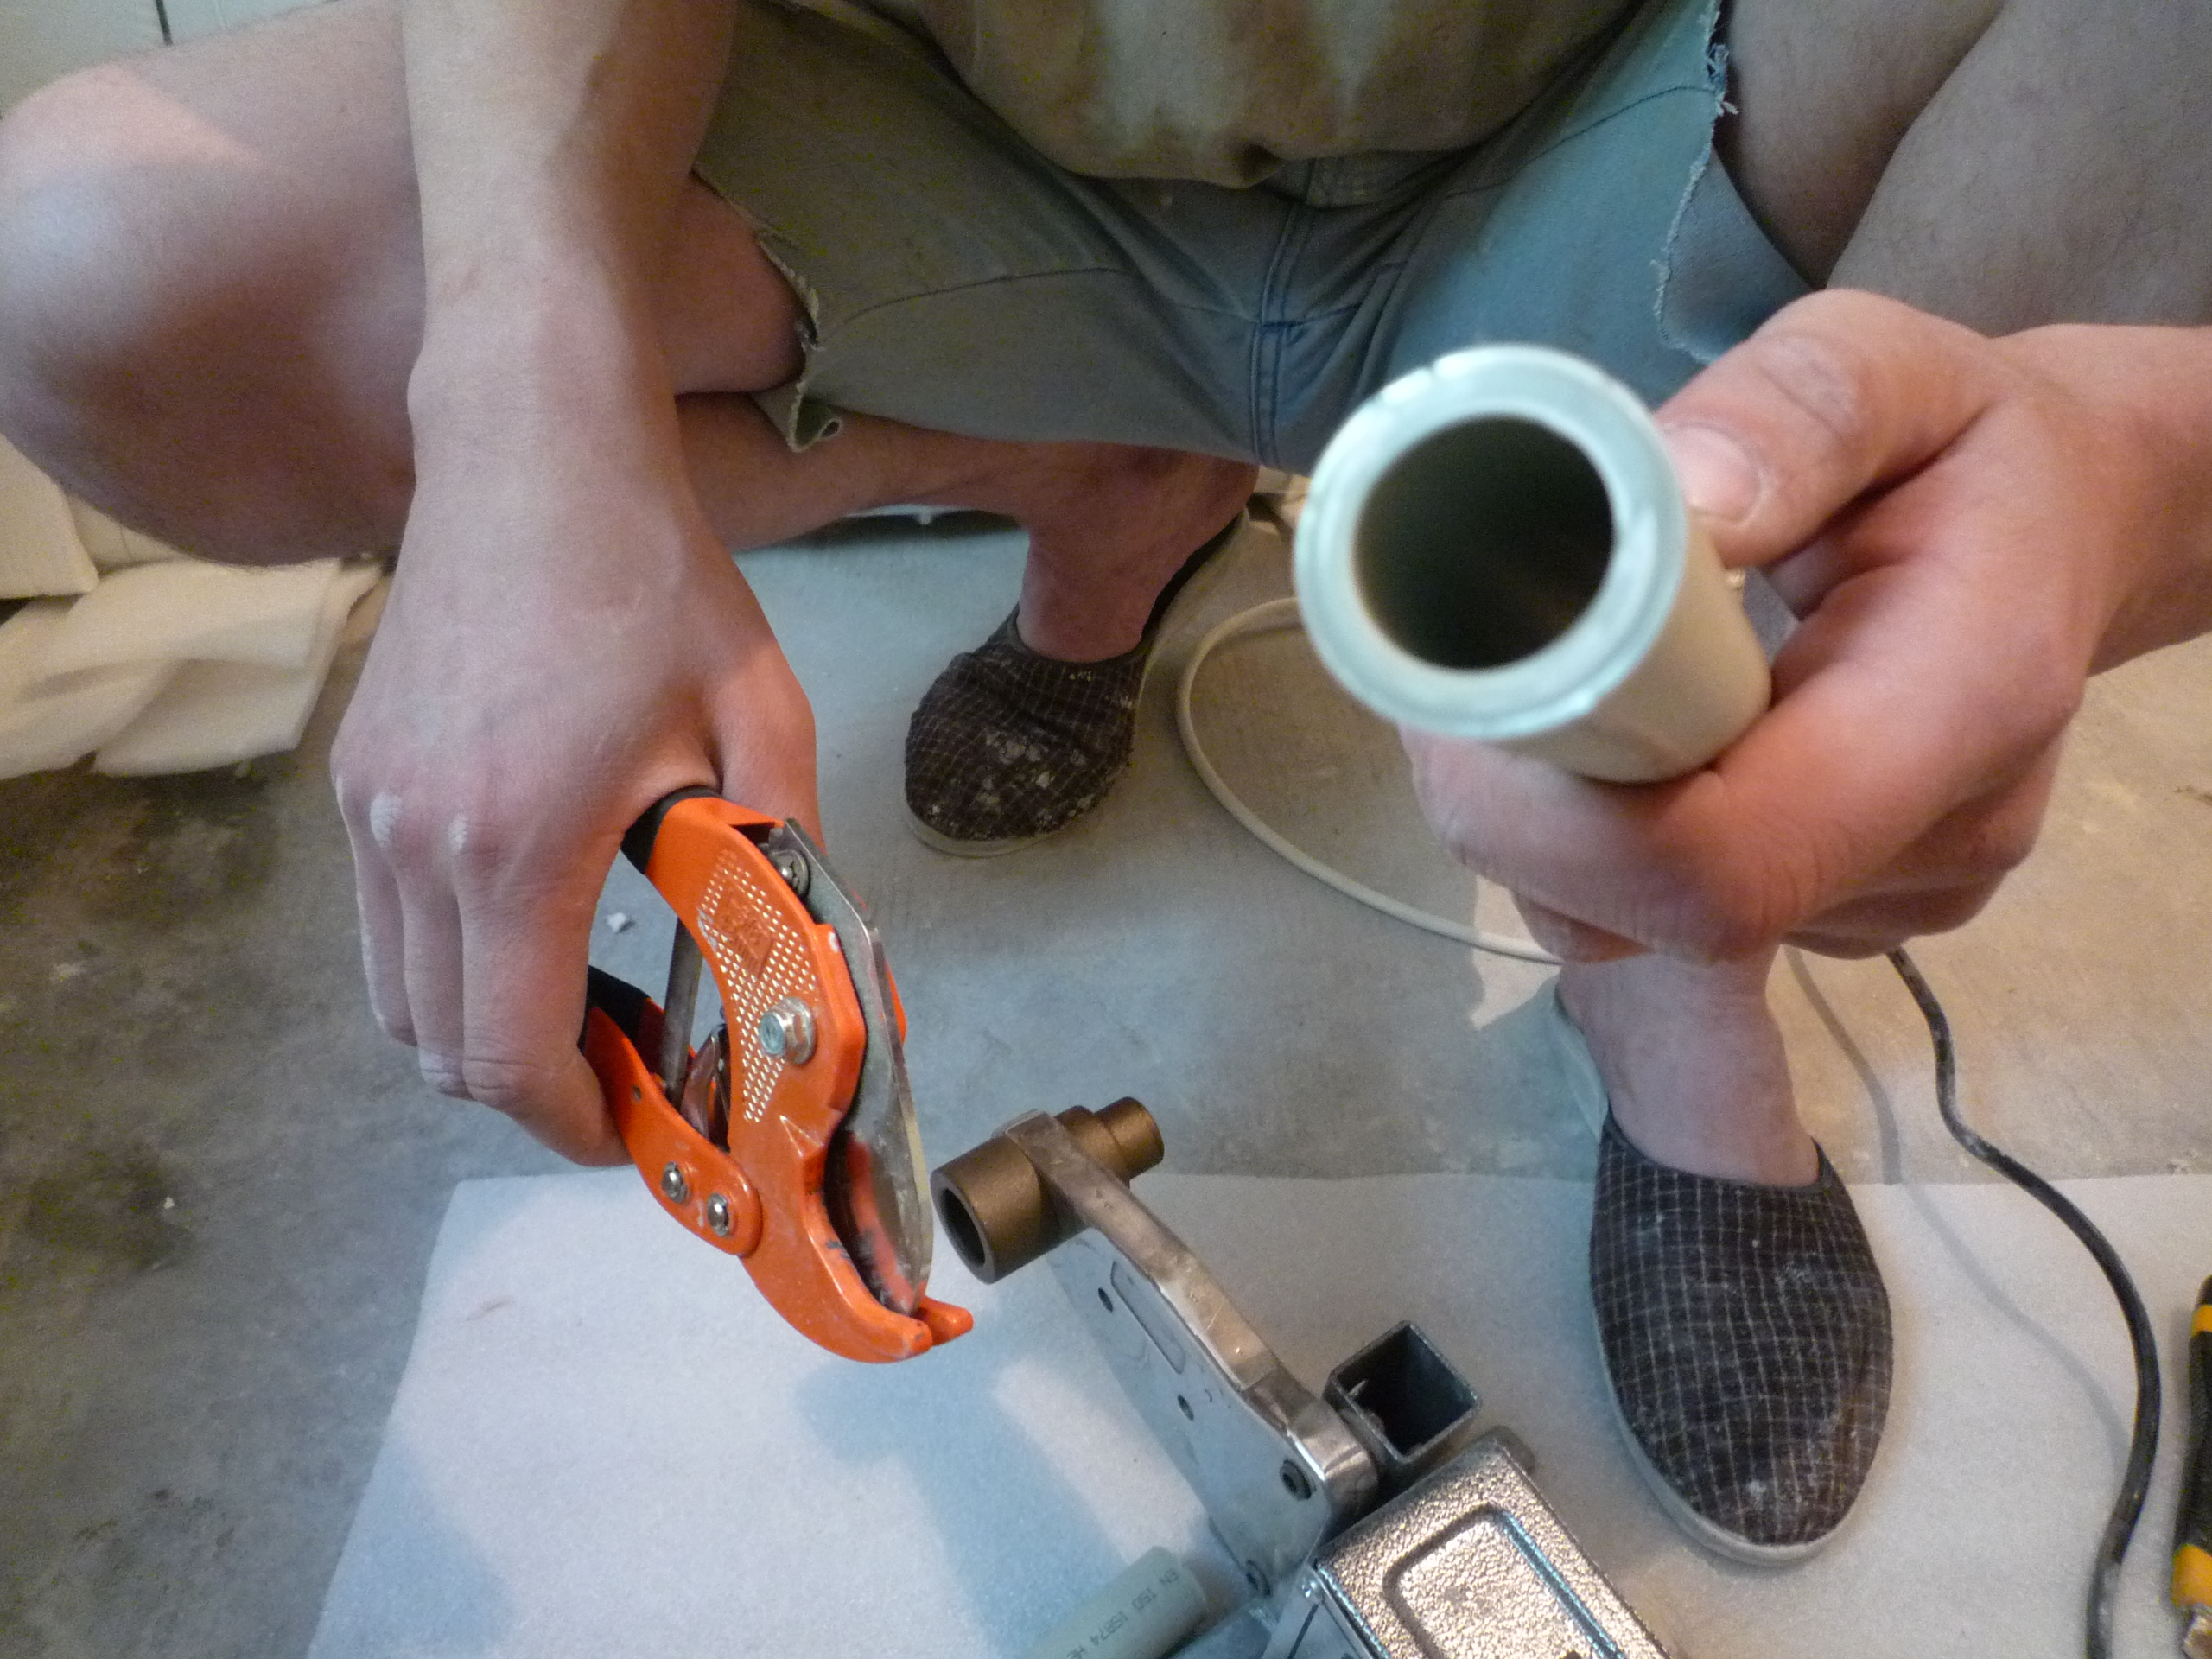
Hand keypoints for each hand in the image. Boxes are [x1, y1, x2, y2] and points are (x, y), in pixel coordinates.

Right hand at [332, 404, 815, 1161]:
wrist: (532, 453)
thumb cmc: (654, 582)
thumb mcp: (760, 719)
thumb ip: (785, 858)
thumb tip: (806, 968)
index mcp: (519, 846)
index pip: (508, 1058)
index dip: (573, 1124)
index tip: (633, 1129)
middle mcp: (415, 843)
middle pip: (438, 1050)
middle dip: (531, 1090)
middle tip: (626, 1074)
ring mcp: (368, 811)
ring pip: (397, 996)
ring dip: (481, 1032)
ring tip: (585, 1004)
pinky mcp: (355, 777)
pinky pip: (384, 924)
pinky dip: (447, 963)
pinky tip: (535, 921)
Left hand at [1406, 291, 2211, 961]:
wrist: (2066, 528)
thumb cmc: (1962, 440)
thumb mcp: (1885, 366)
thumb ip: (1788, 412)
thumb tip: (1675, 505)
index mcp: (1960, 701)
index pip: (1719, 862)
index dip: (1555, 820)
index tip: (1457, 707)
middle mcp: (1938, 835)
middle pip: (1654, 910)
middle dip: (1518, 809)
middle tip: (1458, 675)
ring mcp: (1895, 896)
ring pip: (1638, 921)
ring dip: (1553, 820)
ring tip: (1561, 679)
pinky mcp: (1848, 914)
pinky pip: (1670, 911)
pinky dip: (1609, 832)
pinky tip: (1641, 727)